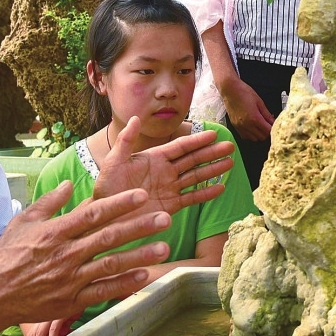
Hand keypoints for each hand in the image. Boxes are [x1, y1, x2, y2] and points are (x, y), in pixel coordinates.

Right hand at [0, 180, 173, 325]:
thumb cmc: (6, 255)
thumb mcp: (22, 222)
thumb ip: (49, 202)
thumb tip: (70, 183)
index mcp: (55, 232)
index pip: (93, 214)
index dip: (119, 204)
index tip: (141, 196)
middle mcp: (65, 254)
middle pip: (108, 237)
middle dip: (139, 226)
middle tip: (165, 218)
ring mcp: (69, 279)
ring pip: (110, 265)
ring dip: (139, 256)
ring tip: (164, 247)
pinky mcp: (70, 301)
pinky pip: (102, 292)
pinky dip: (123, 285)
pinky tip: (144, 277)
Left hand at [92, 115, 231, 209]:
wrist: (104, 218)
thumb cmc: (106, 189)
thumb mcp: (114, 162)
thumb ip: (126, 141)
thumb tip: (136, 117)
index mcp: (154, 158)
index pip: (180, 147)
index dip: (197, 140)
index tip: (214, 134)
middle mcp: (165, 171)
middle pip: (193, 160)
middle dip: (211, 153)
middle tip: (230, 147)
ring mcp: (169, 188)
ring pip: (195, 176)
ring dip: (212, 170)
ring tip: (230, 163)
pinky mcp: (170, 206)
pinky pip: (191, 198)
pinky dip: (205, 193)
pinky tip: (220, 188)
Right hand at [219, 77, 275, 140]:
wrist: (230, 89)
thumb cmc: (244, 92)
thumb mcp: (259, 102)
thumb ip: (267, 114)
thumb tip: (273, 122)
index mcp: (254, 118)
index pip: (267, 131)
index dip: (273, 129)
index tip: (274, 125)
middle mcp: (246, 125)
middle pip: (261, 137)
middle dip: (267, 132)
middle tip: (268, 125)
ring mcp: (240, 127)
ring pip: (253, 138)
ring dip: (259, 134)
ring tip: (260, 126)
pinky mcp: (235, 126)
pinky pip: (245, 136)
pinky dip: (250, 134)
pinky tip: (252, 127)